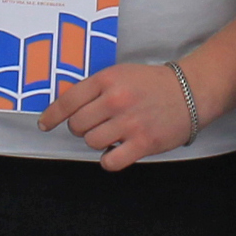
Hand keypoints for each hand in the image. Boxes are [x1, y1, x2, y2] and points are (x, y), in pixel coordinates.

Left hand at [37, 62, 195, 170]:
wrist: (191, 91)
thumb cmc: (153, 84)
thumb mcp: (121, 74)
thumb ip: (95, 89)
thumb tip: (67, 109)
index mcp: (107, 79)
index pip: (67, 100)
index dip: (52, 116)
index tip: (45, 124)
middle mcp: (116, 100)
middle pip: (77, 125)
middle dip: (82, 128)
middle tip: (97, 125)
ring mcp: (129, 122)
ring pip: (92, 142)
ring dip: (98, 142)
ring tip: (112, 134)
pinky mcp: (143, 142)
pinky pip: (110, 161)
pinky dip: (109, 159)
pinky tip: (118, 150)